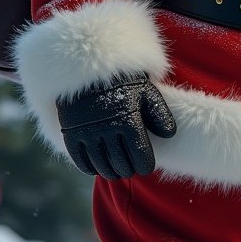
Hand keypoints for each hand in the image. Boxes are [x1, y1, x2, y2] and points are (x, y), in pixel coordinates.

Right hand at [56, 72, 175, 178]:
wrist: (91, 69)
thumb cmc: (125, 84)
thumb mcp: (147, 94)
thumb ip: (160, 115)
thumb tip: (170, 134)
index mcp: (129, 122)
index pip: (140, 156)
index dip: (145, 165)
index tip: (146, 167)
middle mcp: (108, 130)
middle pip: (121, 164)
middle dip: (128, 169)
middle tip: (131, 169)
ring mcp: (88, 132)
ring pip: (101, 165)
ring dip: (110, 172)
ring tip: (116, 171)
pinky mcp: (71, 132)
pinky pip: (80, 159)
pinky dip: (89, 168)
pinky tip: (96, 169)